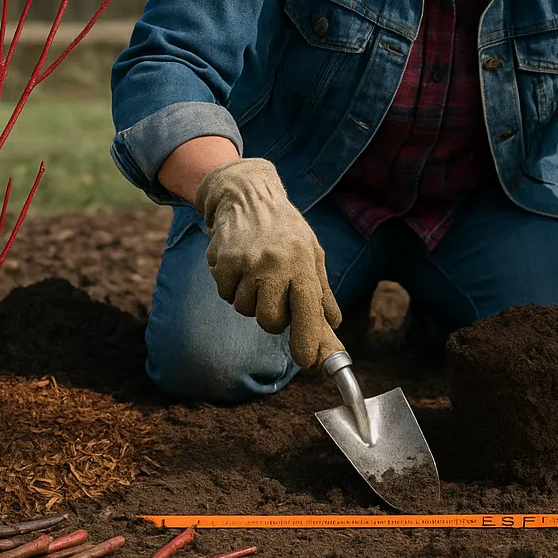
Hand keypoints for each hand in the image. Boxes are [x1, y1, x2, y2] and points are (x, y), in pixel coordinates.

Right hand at [193, 157, 341, 367]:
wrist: (248, 195)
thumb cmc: (285, 229)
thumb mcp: (312, 253)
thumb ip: (321, 291)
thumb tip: (334, 323)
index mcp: (303, 263)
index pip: (308, 311)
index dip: (308, 340)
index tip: (307, 362)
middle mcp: (277, 264)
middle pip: (270, 321)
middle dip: (271, 318)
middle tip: (272, 296)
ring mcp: (248, 262)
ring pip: (244, 310)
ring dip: (249, 299)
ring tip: (256, 273)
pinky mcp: (223, 260)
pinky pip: (225, 294)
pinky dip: (230, 286)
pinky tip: (239, 266)